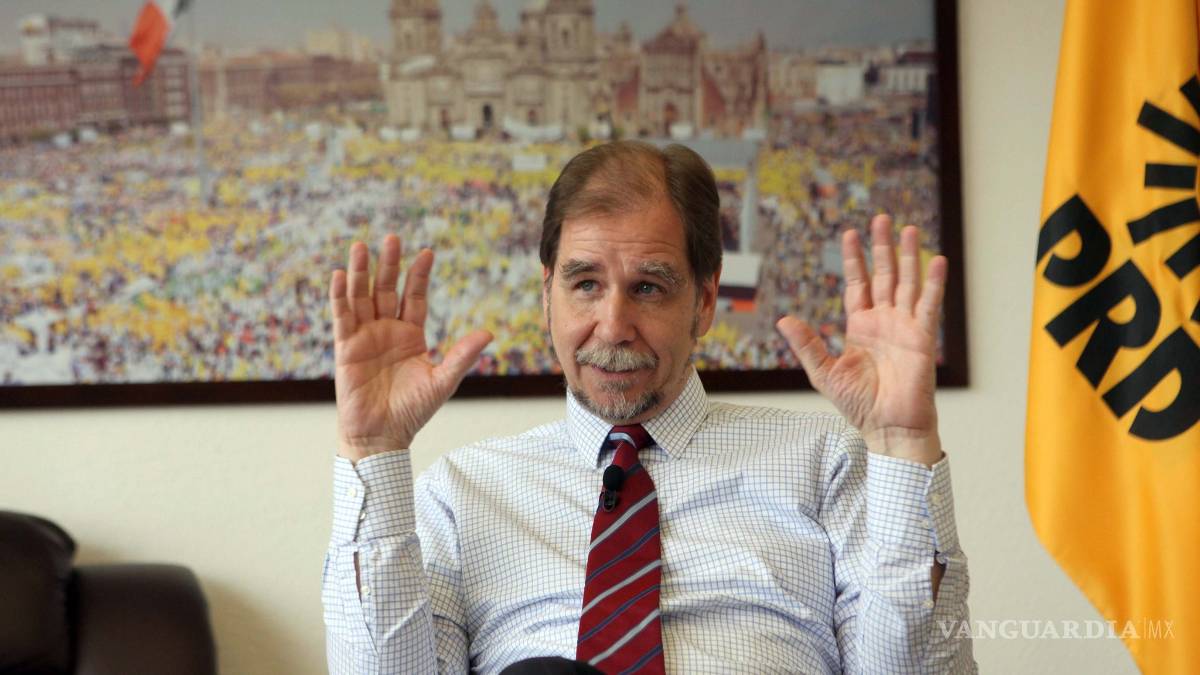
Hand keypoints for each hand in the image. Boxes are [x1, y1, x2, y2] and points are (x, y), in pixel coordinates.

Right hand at [329, 235, 491, 461]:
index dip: (419, 275)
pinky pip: (342, 317)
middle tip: (392, 237)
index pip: (415, 297)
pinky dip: (340, 297)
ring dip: (360, 272)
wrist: (382, 436)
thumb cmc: (413, 411)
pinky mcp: (345, 347)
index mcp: (411, 335)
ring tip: (361, 246)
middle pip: (386, 289)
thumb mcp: (442, 381)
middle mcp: (387, 330)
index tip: (427, 253)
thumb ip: (462, 356)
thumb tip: (489, 333)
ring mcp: (365, 336)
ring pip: (362, 297)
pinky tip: (339, 276)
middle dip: (389, 264)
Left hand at [777, 215, 945, 465]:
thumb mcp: (824, 373)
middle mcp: (884, 321)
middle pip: (884, 275)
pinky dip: (933, 283)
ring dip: (908, 256)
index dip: (855, 259)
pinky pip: (929, 305)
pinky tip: (936, 260)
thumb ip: (807, 345)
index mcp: (860, 326)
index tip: (850, 233)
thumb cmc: (858, 404)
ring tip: (908, 228)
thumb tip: (784, 320)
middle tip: (882, 218)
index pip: (858, 284)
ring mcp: (905, 327)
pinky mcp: (923, 338)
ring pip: (907, 283)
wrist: (887, 427)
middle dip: (882, 247)